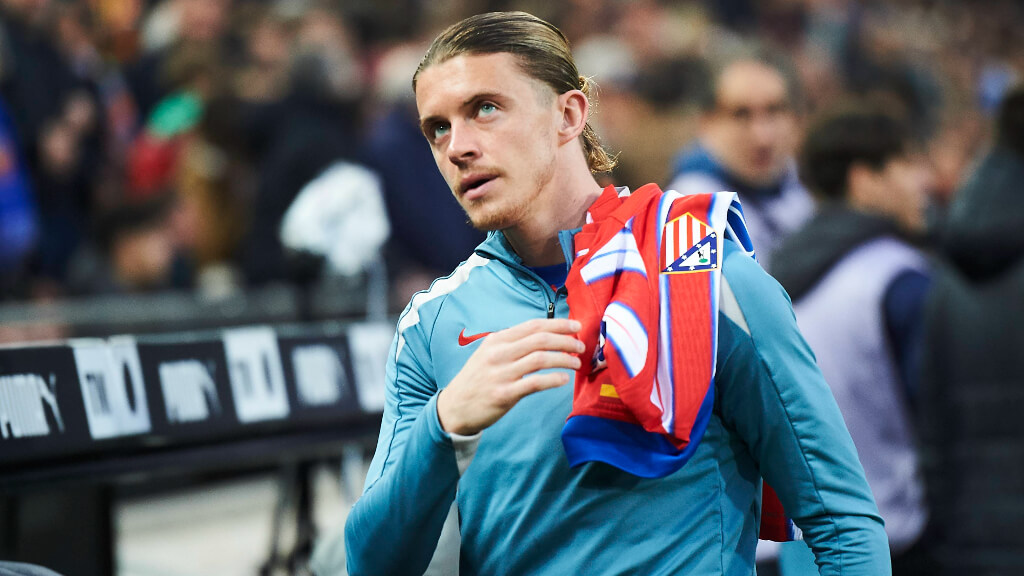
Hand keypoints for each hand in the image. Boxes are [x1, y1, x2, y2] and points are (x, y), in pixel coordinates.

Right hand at [437, 318, 582, 434]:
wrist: (454, 408)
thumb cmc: (477, 380)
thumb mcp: (488, 354)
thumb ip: (512, 344)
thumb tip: (544, 336)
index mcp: (497, 340)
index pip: (533, 326)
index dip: (558, 324)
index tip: (576, 326)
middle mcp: (499, 353)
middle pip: (540, 339)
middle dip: (566, 340)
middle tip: (581, 346)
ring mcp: (501, 374)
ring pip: (540, 359)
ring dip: (563, 359)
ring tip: (576, 363)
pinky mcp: (504, 394)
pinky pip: (534, 383)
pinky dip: (552, 379)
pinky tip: (564, 379)